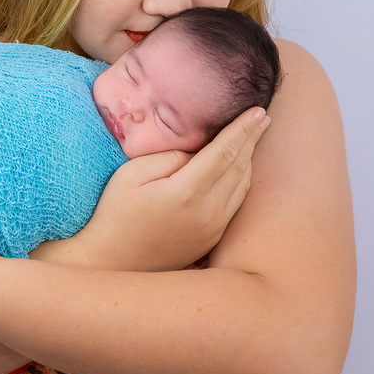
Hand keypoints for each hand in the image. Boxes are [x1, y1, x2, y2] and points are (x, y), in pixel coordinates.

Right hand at [70, 107, 271, 270]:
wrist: (111, 263)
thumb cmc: (116, 214)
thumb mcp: (132, 174)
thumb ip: (171, 157)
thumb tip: (199, 151)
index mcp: (188, 193)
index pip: (224, 151)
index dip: (242, 129)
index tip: (257, 110)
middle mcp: (208, 213)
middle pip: (239, 167)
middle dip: (252, 139)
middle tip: (262, 117)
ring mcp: (213, 230)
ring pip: (242, 186)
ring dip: (249, 159)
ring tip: (254, 137)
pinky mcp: (211, 240)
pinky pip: (235, 203)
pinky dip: (241, 180)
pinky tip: (239, 167)